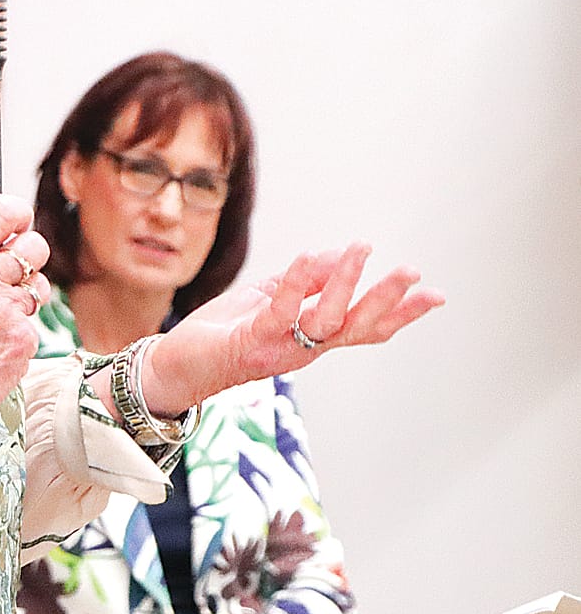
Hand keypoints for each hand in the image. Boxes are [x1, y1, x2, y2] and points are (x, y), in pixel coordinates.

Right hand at [0, 195, 51, 481]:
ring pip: (38, 287)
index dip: (16, 213)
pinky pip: (34, 323)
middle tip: (7, 275)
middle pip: (35, 246)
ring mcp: (5, 312)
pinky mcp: (23, 341)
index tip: (15, 223)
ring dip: (22, 298)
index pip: (2, 211)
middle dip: (26, 257)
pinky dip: (18, 332)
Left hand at [141, 244, 443, 417]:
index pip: (365, 327)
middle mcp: (304, 348)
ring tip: (362, 249)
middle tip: (414, 274)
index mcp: (312, 338)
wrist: (176, 364)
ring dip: (345, 283)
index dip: (401, 313)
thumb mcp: (267, 297)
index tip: (436, 294)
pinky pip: (280, 310)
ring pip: (326, 320)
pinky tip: (308, 255)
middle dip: (388, 301)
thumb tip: (337, 255)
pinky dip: (296, 283)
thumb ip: (303, 281)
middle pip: (357, 328)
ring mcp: (280, 347)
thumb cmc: (222, 331)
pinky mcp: (252, 340)